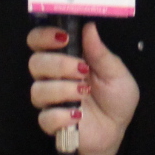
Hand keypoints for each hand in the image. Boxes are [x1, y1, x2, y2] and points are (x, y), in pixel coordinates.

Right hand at [29, 23, 137, 154]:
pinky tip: (78, 114)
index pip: (39, 41)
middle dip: (58, 64)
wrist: (118, 127)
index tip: (63, 37)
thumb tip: (89, 26)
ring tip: (84, 91)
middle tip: (82, 69)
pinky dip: (63, 115)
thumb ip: (100, 52)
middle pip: (35, 63)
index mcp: (66, 57)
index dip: (44, 36)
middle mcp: (53, 76)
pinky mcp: (52, 122)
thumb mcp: (116, 71)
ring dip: (63, 89)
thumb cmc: (116, 96)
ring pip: (38, 90)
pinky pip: (46, 117)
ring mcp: (51, 100)